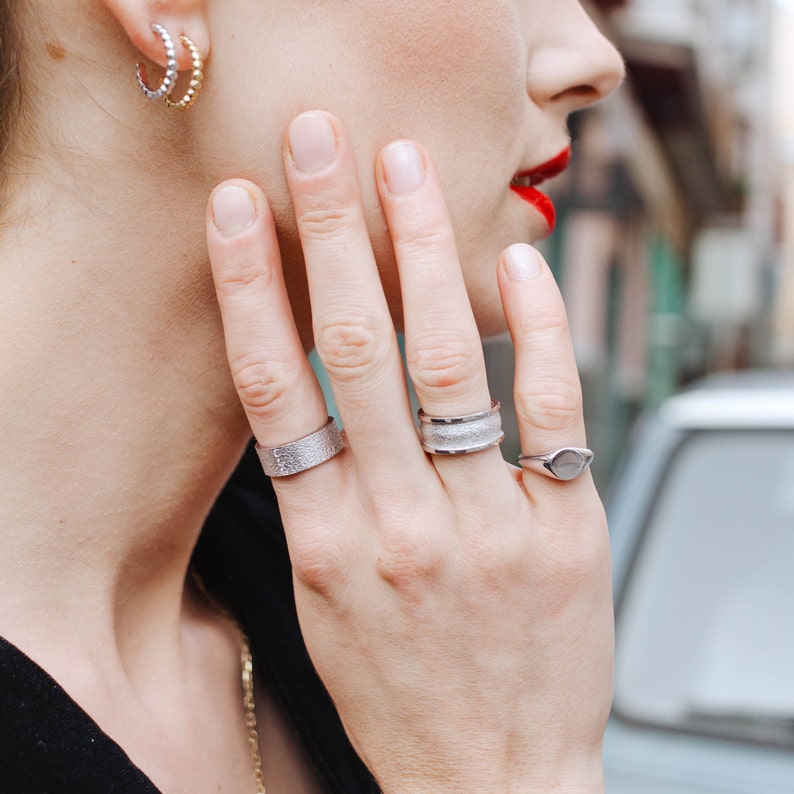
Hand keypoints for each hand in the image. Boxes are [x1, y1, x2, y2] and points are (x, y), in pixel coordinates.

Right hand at [206, 111, 611, 792]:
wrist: (493, 778)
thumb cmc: (404, 692)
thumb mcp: (329, 602)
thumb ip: (322, 500)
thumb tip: (313, 400)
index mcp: (329, 543)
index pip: (275, 390)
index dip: (252, 287)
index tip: (239, 211)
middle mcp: (402, 523)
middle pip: (357, 351)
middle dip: (335, 232)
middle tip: (322, 145)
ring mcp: (488, 523)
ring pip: (448, 361)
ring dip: (425, 253)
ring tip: (406, 172)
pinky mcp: (565, 525)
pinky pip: (551, 405)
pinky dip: (534, 326)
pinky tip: (519, 263)